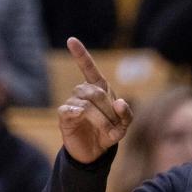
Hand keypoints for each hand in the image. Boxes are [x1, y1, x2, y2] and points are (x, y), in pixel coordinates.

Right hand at [58, 38, 132, 163]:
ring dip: (101, 119)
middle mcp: (83, 93)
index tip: (71, 40)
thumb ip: (127, 114)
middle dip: (108, 110)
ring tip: (106, 130)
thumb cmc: (109, 133)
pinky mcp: (64, 116)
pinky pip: (70, 110)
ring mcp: (72, 103)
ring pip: (86, 103)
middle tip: (114, 126)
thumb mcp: (124, 125)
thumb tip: (120, 102)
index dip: (81, 55)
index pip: (89, 69)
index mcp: (99, 90)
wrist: (95, 151)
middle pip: (95, 92)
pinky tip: (81, 119)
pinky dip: (80, 115)